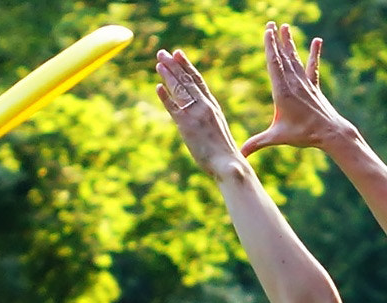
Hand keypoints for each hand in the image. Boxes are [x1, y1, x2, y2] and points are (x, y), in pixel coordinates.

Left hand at [155, 48, 241, 176]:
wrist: (228, 165)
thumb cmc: (225, 154)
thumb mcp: (218, 130)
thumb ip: (208, 120)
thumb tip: (200, 120)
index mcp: (213, 106)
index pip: (198, 81)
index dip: (187, 66)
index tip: (178, 54)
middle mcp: (204, 107)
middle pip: (187, 81)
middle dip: (174, 66)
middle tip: (163, 53)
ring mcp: (195, 115)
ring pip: (180, 90)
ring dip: (168, 75)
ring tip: (159, 63)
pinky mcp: (187, 126)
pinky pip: (173, 107)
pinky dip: (166, 97)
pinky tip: (158, 87)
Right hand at [242, 23, 343, 156]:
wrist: (329, 133)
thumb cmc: (303, 135)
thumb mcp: (277, 138)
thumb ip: (257, 143)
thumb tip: (240, 155)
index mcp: (282, 91)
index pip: (274, 64)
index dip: (270, 46)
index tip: (267, 31)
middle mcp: (293, 83)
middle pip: (283, 57)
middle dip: (277, 40)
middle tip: (272, 23)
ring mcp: (304, 84)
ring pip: (295, 58)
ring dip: (290, 43)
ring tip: (286, 27)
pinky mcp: (313, 87)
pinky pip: (312, 67)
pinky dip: (314, 53)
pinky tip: (317, 40)